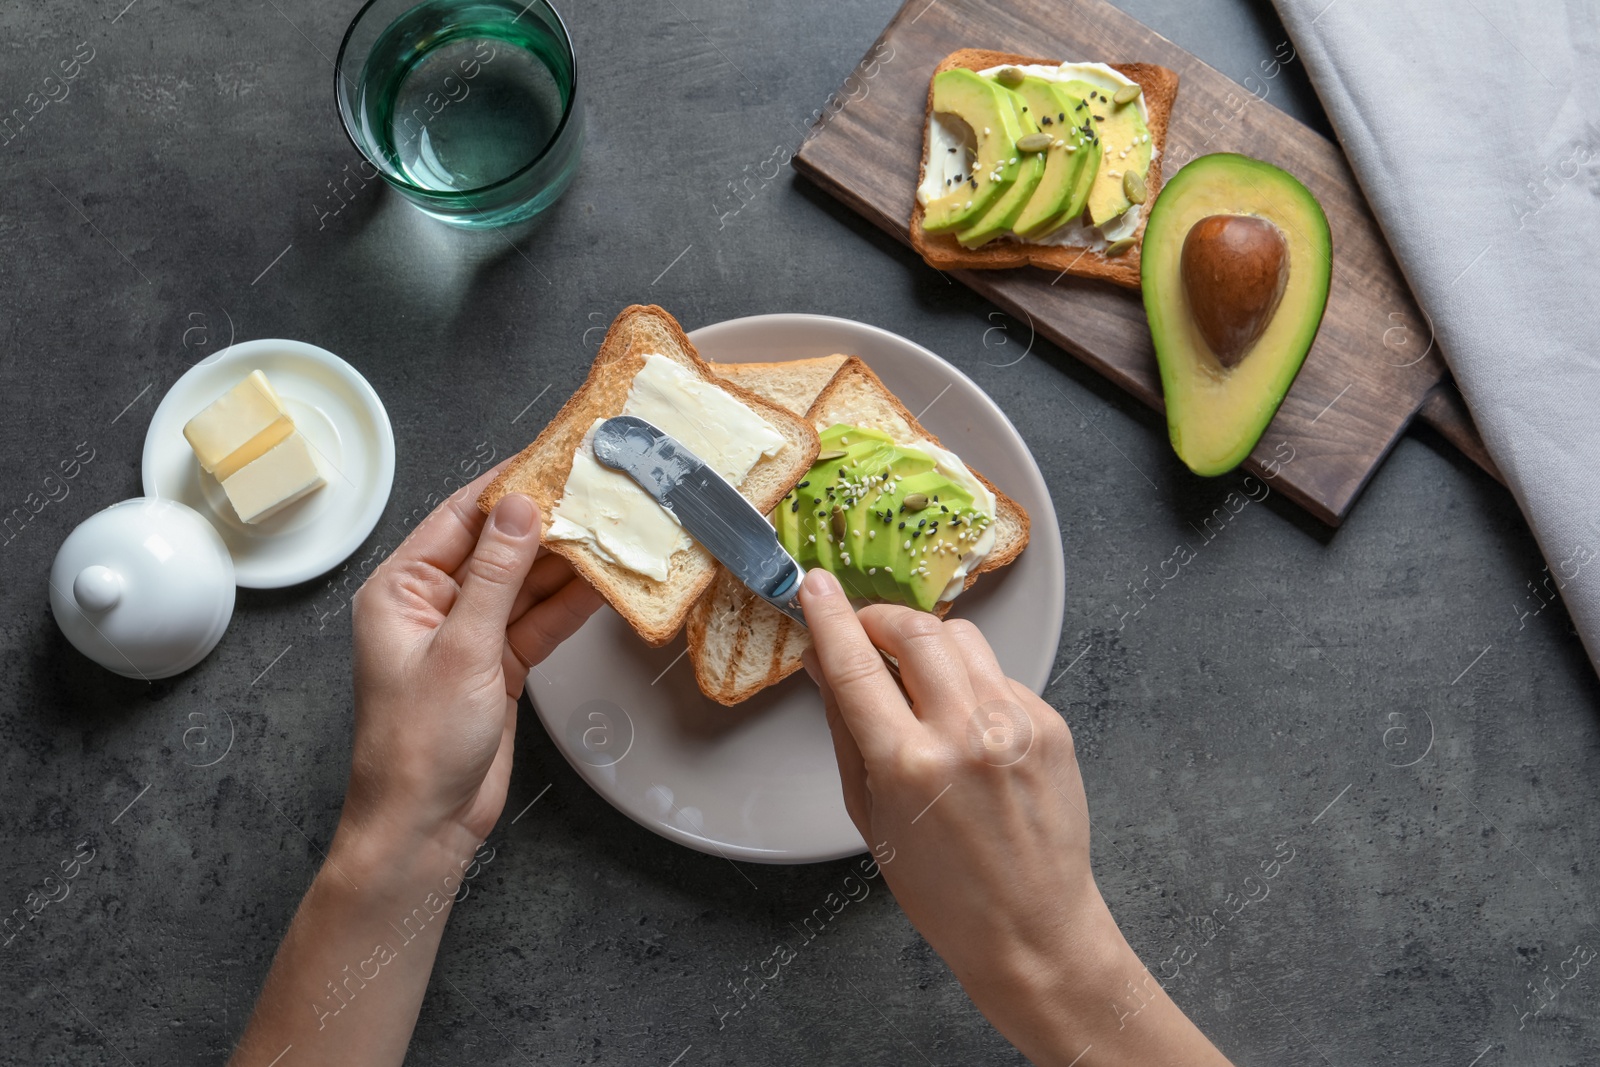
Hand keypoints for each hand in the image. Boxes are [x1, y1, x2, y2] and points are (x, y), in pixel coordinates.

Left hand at [344, 463, 603, 850]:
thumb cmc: (418, 746)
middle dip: (548, 523)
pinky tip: (605, 584)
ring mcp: (467, 635)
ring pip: (524, 583)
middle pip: (498, 546)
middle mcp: (432, 605)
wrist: (424, 827)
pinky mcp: (497, 663)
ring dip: (567, 564)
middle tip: (601, 494)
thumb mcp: (463, 650)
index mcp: (402, 590)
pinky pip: (537, 620)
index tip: (554, 457)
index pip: (460, 517)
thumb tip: (521, 509)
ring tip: (615, 531)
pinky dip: (569, 606)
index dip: (508, 485)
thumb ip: (496, 575)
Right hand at [797, 568, 1109, 997]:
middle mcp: (967, 734)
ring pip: (961, 638)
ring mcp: (1016, 724)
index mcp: (909, 764)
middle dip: (879, 619)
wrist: (1032, 927)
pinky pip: (997, 673)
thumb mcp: (869, 814)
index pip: (856, 664)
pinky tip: (961, 718)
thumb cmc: (944, 889)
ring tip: (911, 674)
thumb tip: (823, 663)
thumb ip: (845, 729)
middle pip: (915, 631)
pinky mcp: (1050, 723)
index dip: (829, 616)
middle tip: (862, 630)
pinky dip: (969, 681)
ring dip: (925, 642)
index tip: (813, 585)